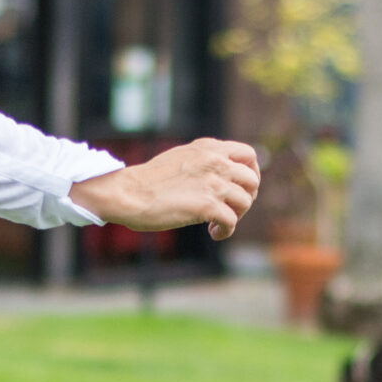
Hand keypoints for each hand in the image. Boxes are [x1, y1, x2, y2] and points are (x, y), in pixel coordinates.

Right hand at [72, 139, 259, 239]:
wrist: (129, 192)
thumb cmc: (149, 180)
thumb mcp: (181, 157)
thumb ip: (204, 161)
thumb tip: (220, 174)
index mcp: (209, 148)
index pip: (249, 155)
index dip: (252, 173)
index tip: (242, 188)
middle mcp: (215, 162)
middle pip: (252, 180)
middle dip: (247, 198)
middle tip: (232, 210)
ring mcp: (212, 183)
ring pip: (245, 201)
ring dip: (236, 216)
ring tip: (218, 223)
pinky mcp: (206, 206)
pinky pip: (231, 221)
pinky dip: (226, 231)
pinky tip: (214, 234)